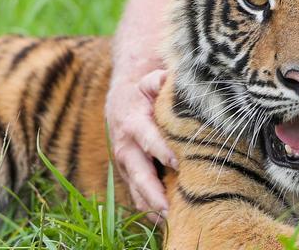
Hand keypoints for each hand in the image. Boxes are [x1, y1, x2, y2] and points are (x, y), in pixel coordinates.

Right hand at [106, 67, 177, 219]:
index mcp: (133, 123)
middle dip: (153, 191)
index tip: (177, 162)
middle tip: (170, 208)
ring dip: (151, 205)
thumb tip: (166, 78)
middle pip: (138, 173)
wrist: (122, 98)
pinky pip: (136, 195)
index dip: (161, 149)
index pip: (147, 138)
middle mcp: (125, 147)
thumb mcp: (150, 80)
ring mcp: (125, 163)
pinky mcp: (128, 173)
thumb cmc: (144, 91)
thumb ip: (158, 79)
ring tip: (170, 221)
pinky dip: (148, 209)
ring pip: (135, 189)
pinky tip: (165, 222)